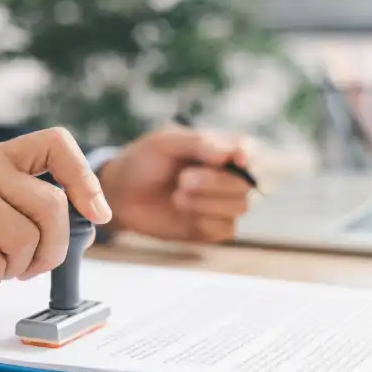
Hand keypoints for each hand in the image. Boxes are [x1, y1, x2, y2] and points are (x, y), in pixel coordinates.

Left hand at [99, 126, 253, 241]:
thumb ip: (199, 143)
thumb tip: (232, 153)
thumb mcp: (165, 142)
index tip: (237, 160)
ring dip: (207, 202)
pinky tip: (183, 214)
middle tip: (182, 180)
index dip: (249, 156)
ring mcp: (222, 204)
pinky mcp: (212, 228)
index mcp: (221, 149)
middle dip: (215, 183)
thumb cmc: (144, 161)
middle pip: (246, 184)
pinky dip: (205, 221)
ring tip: (177, 197)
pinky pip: (226, 229)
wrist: (121, 194)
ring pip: (240, 207)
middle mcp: (228, 176)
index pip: (249, 151)